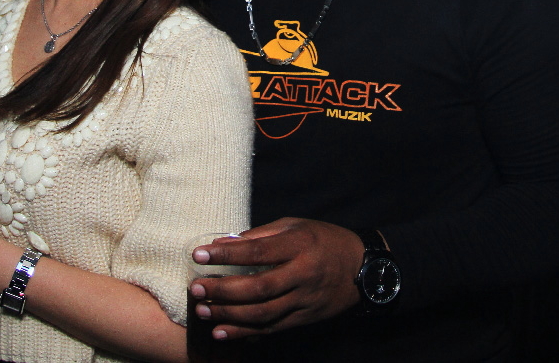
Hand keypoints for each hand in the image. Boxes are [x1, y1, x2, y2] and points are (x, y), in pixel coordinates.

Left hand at [187, 218, 363, 338]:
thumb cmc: (324, 240)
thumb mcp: (295, 226)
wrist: (362, 269)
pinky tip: (221, 331)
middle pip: (257, 287)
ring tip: (202, 309)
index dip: (226, 255)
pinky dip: (244, 333)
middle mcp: (303, 274)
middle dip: (223, 290)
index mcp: (300, 245)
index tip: (199, 254)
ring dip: (228, 314)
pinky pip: (270, 329)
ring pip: (262, 313)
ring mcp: (304, 300)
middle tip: (196, 287)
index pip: (257, 251)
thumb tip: (223, 244)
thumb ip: (260, 235)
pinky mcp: (304, 318)